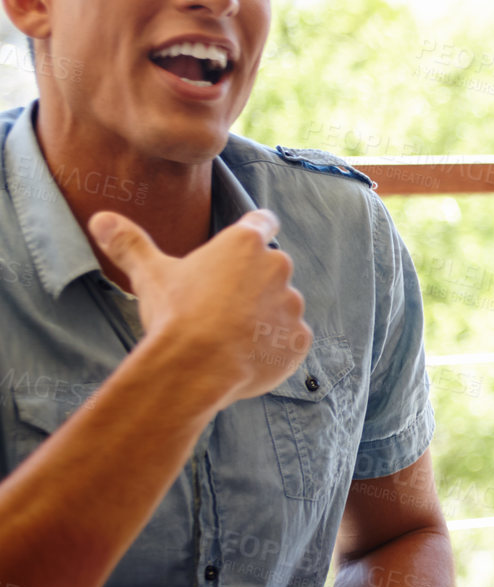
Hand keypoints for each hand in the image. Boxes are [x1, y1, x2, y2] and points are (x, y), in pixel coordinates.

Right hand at [88, 209, 308, 407]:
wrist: (196, 368)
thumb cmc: (175, 315)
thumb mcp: (149, 275)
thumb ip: (130, 244)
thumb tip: (101, 219)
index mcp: (245, 244)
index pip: (263, 222)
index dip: (257, 229)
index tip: (253, 235)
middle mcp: (277, 268)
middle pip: (270, 270)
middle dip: (252, 284)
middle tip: (221, 306)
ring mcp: (292, 305)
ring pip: (282, 306)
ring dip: (264, 316)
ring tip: (229, 336)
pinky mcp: (299, 339)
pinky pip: (289, 340)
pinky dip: (274, 347)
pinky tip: (245, 357)